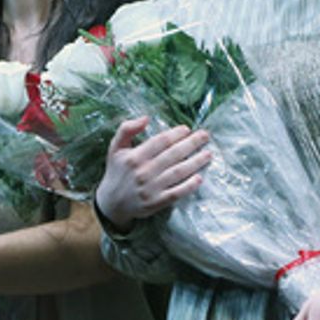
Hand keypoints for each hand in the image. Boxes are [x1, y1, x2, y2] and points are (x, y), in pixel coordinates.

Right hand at [94, 117, 210, 230]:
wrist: (112, 202)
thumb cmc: (117, 171)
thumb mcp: (115, 147)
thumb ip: (126, 129)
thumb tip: (145, 118)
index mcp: (133, 157)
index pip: (160, 142)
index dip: (175, 134)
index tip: (187, 129)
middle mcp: (143, 172)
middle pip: (172, 155)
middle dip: (191, 144)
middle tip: (204, 136)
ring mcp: (151, 188)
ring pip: (178, 172)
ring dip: (195, 162)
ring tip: (208, 154)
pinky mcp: (156, 202)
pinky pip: (176, 193)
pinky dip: (189, 186)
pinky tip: (199, 178)